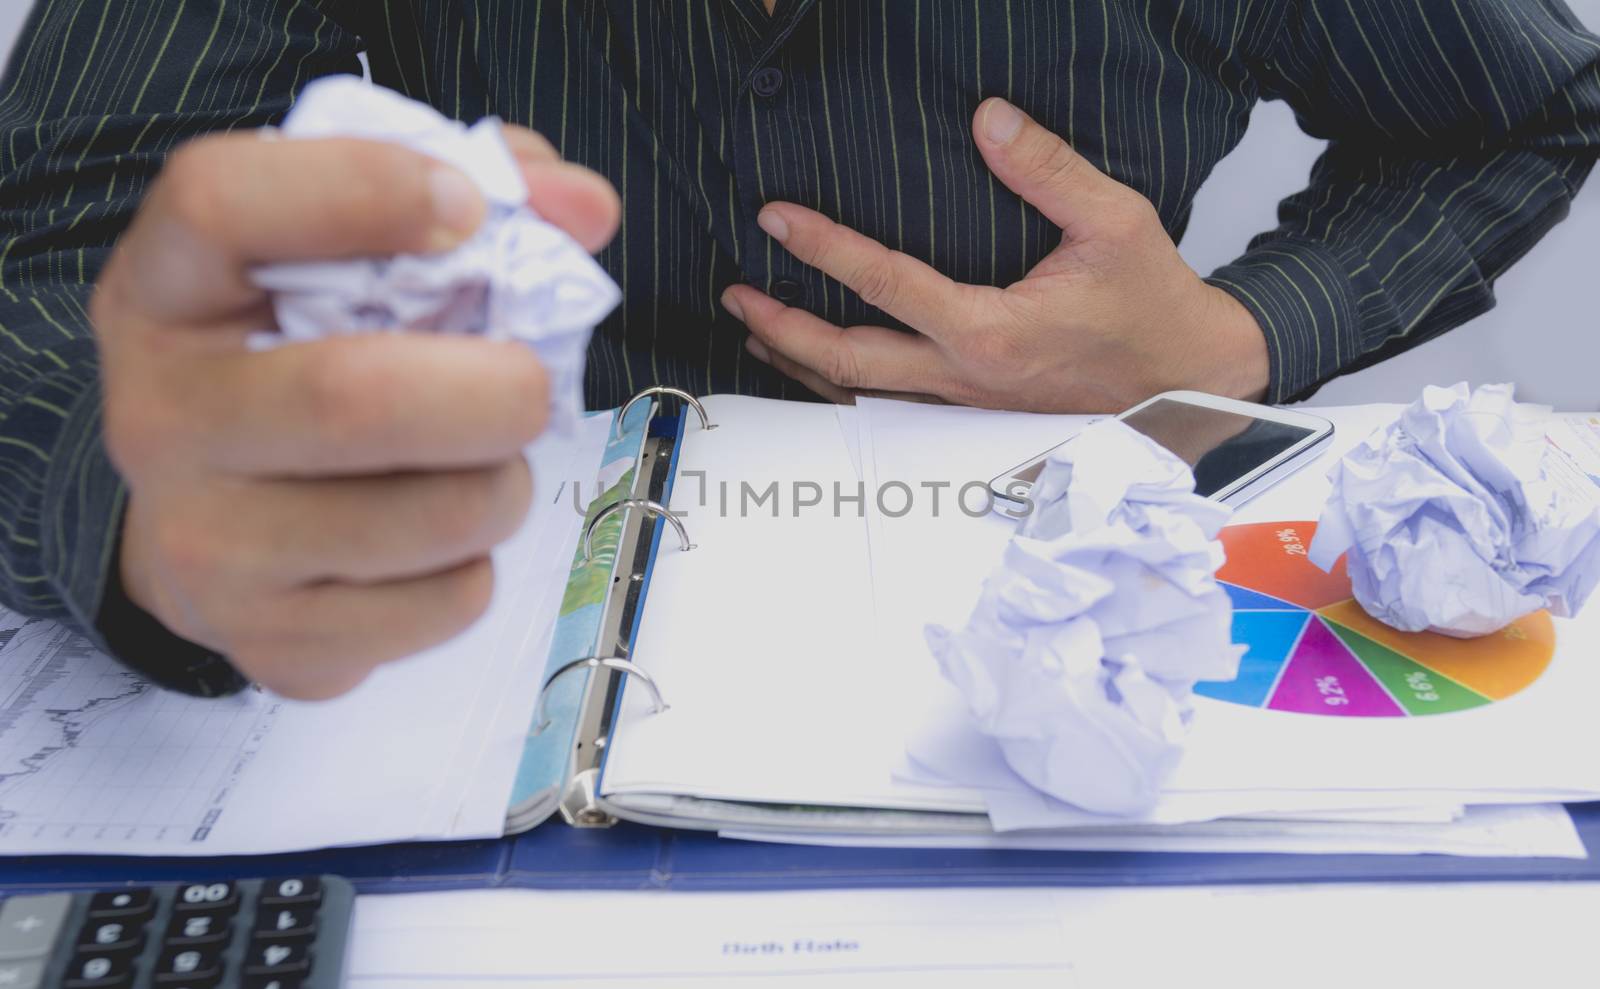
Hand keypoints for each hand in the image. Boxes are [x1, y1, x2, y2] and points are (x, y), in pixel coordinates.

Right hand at [92, 127, 619, 698]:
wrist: (213, 526)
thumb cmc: (303, 361)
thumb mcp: (348, 255)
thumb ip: (474, 195)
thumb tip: (583, 208)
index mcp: (166, 289)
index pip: (219, 204)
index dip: (361, 189)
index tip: (465, 210)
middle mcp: (162, 418)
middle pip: (352, 398)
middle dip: (496, 390)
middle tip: (529, 386)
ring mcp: (207, 547)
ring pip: (429, 519)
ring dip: (504, 484)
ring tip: (486, 462)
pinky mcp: (273, 643)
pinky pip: (443, 604)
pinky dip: (480, 566)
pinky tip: (439, 541)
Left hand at [722, 98, 1268, 411]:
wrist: (1187, 381)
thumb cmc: (1153, 307)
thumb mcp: (1114, 220)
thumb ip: (1047, 167)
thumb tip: (988, 118)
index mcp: (991, 330)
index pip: (883, 283)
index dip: (822, 247)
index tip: (776, 219)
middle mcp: (966, 379)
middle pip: (846, 359)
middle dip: (781, 326)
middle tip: (736, 293)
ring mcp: (965, 410)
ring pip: (861, 398)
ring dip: (801, 366)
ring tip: (755, 335)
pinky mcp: (973, 422)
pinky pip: (890, 413)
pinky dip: (843, 393)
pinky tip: (819, 375)